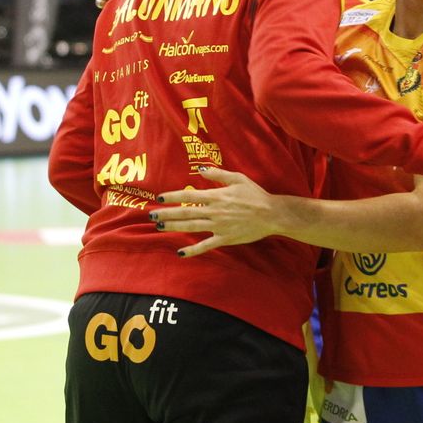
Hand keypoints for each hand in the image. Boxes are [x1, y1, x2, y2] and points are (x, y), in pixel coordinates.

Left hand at [152, 167, 282, 256]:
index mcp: (216, 196)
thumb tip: (201, 170)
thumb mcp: (238, 178)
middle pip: (185, 213)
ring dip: (174, 227)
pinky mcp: (224, 239)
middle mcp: (214, 211)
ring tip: (160, 227)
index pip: (189, 196)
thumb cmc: (255, 195)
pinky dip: (192, 250)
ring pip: (191, 227)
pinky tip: (180, 253)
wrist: (271, 214)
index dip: (172, 197)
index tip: (159, 197)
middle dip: (167, 214)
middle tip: (151, 215)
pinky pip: (205, 245)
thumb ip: (218, 174)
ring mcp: (218, 226)